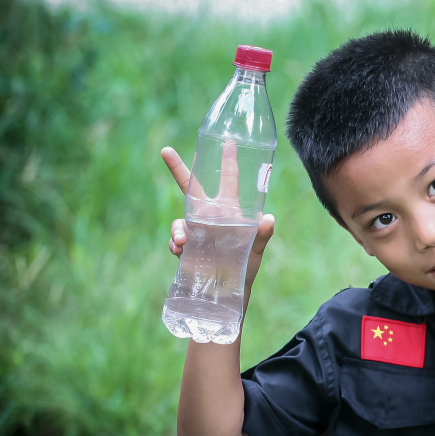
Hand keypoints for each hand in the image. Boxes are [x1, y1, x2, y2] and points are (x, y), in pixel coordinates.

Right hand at [161, 147, 274, 291]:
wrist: (228, 294)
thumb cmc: (246, 270)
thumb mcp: (256, 252)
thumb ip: (262, 236)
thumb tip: (269, 219)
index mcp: (230, 211)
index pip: (228, 181)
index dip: (228, 161)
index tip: (228, 141)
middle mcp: (210, 217)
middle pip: (191, 187)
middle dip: (178, 169)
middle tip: (166, 150)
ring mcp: (196, 231)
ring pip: (179, 219)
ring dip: (178, 228)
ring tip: (182, 242)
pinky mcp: (186, 247)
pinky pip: (175, 240)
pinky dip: (175, 244)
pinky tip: (181, 252)